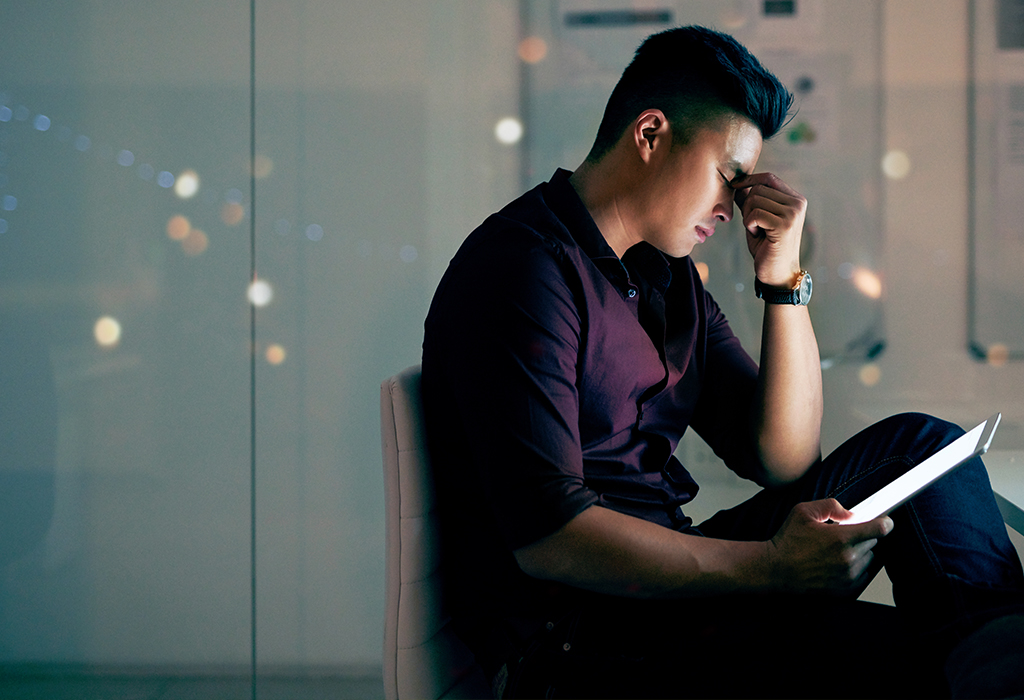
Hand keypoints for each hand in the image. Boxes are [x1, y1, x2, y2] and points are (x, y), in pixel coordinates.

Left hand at [732, 173, 806, 287]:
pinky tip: (759, 236)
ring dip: (748, 217)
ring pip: (754, 200)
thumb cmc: (766, 246)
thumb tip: (738, 184)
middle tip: (754, 225)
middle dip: (747, 206)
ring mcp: (793, 213)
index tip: (734, 185)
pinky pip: (755, 214)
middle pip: (758, 189)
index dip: (749, 180)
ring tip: (758, 231)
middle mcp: (797, 203)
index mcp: (795, 199)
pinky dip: (750, 225)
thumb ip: (750, 201)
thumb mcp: (756, 219)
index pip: (769, 178)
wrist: (777, 273)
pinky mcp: (785, 225)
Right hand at [763, 499, 892, 593]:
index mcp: (841, 538)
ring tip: (837, 548)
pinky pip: (863, 574)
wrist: (775, 569)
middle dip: (863, 534)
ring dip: (860, 550)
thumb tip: (851, 513)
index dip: (885, 522)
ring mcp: (848, 576)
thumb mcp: (803, 511)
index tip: (885, 520)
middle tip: (844, 532)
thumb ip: (831, 505)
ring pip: (869, 557)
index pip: (879, 529)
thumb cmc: (787, 541)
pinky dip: (856, 566)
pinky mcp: (846, 589)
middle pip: (874, 542)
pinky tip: (838, 561)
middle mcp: (848, 559)